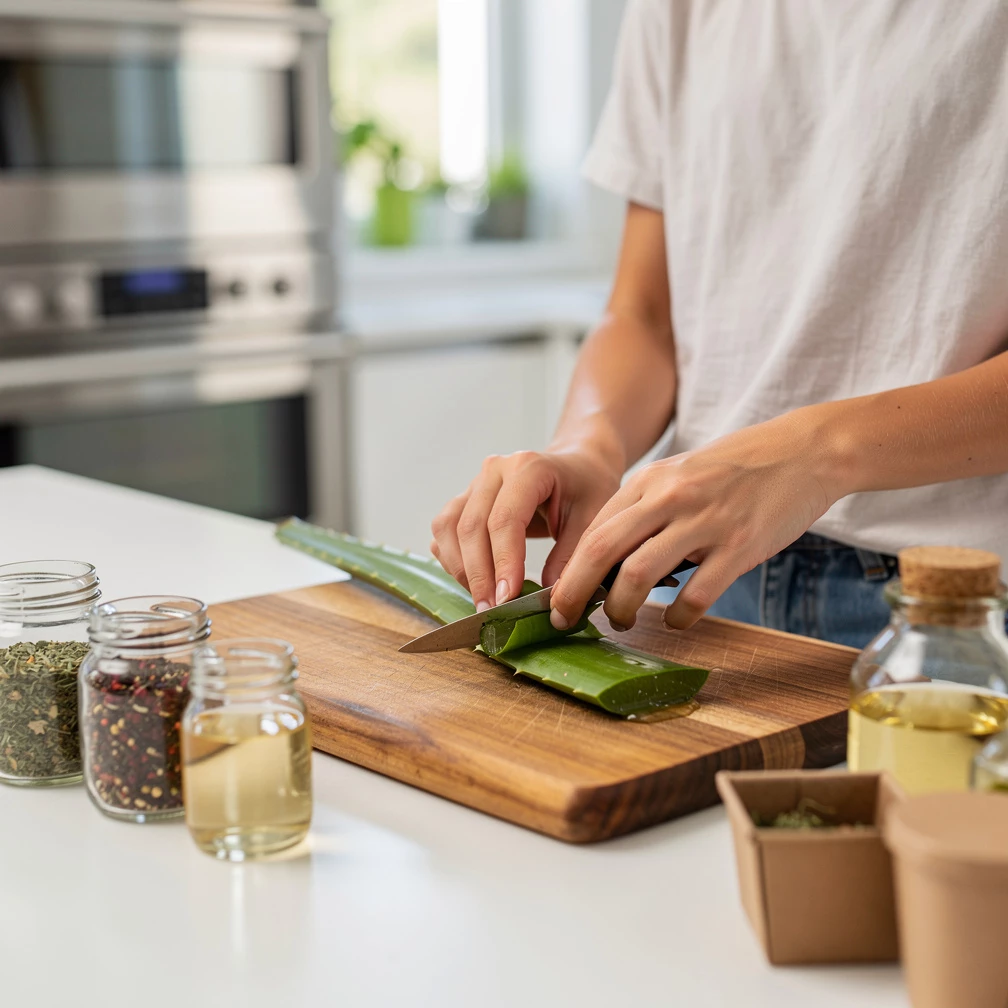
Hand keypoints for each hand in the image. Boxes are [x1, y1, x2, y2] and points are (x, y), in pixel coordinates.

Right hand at [431, 448, 620, 610]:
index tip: (508, 598)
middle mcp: (494, 470)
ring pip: (448, 528)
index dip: (503, 562)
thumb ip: (569, 558)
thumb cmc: (586, 490)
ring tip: (483, 600)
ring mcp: (475, 483)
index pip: (505, 519)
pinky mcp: (465, 498)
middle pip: (471, 527)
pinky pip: (445, 530)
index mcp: (528, 468)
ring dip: (461, 569)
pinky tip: (473, 581)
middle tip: (492, 610)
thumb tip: (547, 600)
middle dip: (479, 575)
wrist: (577, 466)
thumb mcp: (592, 520)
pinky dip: (452, 559)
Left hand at [549, 408, 838, 631]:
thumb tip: (611, 561)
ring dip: (620, 608)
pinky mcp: (739, 546)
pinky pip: (696, 595)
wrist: (803, 451)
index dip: (568, 568)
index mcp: (650, 481)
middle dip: (573, 592)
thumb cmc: (738, 469)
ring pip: (639, 574)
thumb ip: (646, 510)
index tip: (557, 595)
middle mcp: (669, 498)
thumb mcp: (681, 475)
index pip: (592, 529)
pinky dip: (679, 617)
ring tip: (620, 621)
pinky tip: (677, 621)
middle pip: (601, 550)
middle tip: (563, 618)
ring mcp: (704, 522)